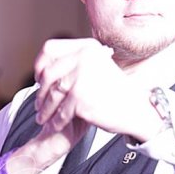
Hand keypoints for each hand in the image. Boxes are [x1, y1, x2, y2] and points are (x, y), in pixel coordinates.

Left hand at [33, 38, 163, 143]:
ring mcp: (81, 78)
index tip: (38, 79)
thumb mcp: (97, 67)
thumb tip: (47, 67)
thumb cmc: (116, 92)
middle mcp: (83, 58)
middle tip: (38, 104)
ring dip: (45, 109)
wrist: (136, 109)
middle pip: (48, 74)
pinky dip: (56, 121)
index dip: (40, 64)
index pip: (50, 49)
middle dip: (40, 92)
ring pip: (52, 95)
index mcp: (87, 48)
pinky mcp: (80, 98)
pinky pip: (61, 112)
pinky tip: (55, 126)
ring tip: (42, 118)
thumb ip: (77, 63)